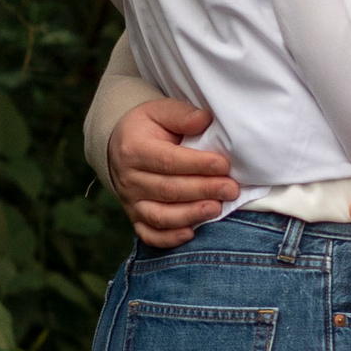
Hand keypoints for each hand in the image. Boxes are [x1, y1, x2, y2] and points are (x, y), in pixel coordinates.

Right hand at [108, 99, 239, 247]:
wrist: (120, 147)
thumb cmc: (147, 128)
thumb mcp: (160, 111)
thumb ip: (182, 115)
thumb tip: (205, 120)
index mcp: (134, 149)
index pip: (168, 160)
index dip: (197, 165)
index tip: (223, 165)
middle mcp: (129, 179)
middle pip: (168, 190)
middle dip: (203, 191)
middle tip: (230, 189)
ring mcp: (130, 202)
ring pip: (160, 216)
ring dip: (190, 215)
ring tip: (217, 209)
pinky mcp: (135, 218)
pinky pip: (149, 234)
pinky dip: (169, 238)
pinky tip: (191, 233)